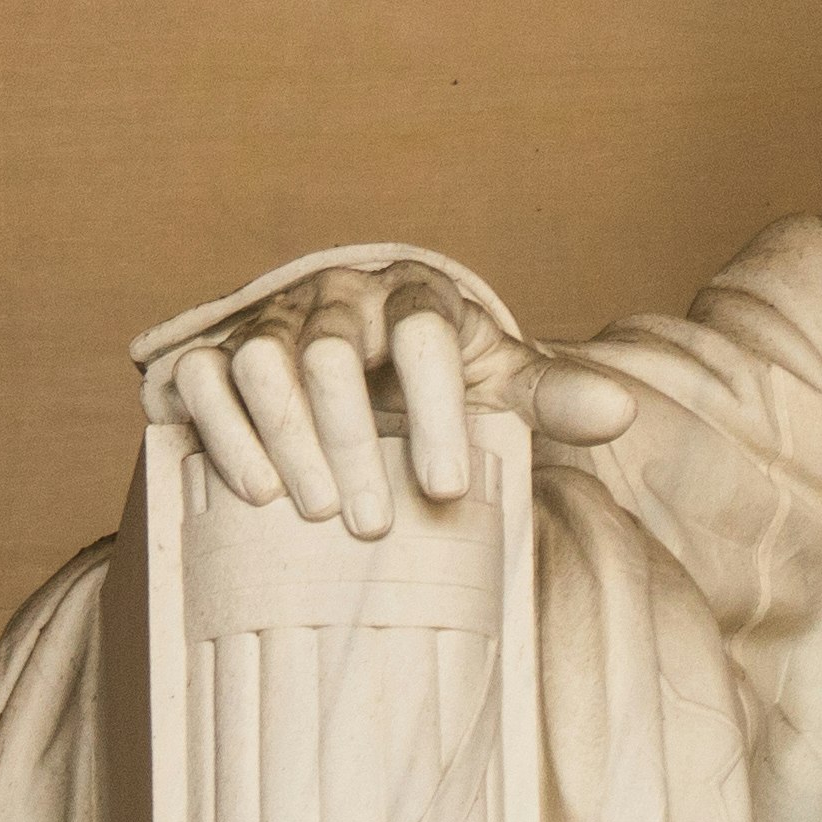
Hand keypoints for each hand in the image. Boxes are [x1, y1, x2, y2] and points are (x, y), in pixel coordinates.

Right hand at [149, 252, 640, 537]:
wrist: (350, 376)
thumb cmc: (430, 388)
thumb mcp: (495, 386)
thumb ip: (552, 397)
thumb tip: (621, 411)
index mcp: (413, 296)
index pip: (423, 331)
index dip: (434, 408)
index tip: (446, 488)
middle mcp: (335, 296)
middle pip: (331, 351)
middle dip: (351, 440)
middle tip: (370, 525)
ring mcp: (269, 321)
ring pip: (261, 359)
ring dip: (285, 438)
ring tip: (314, 512)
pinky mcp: (211, 352)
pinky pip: (199, 376)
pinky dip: (224, 431)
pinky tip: (257, 489)